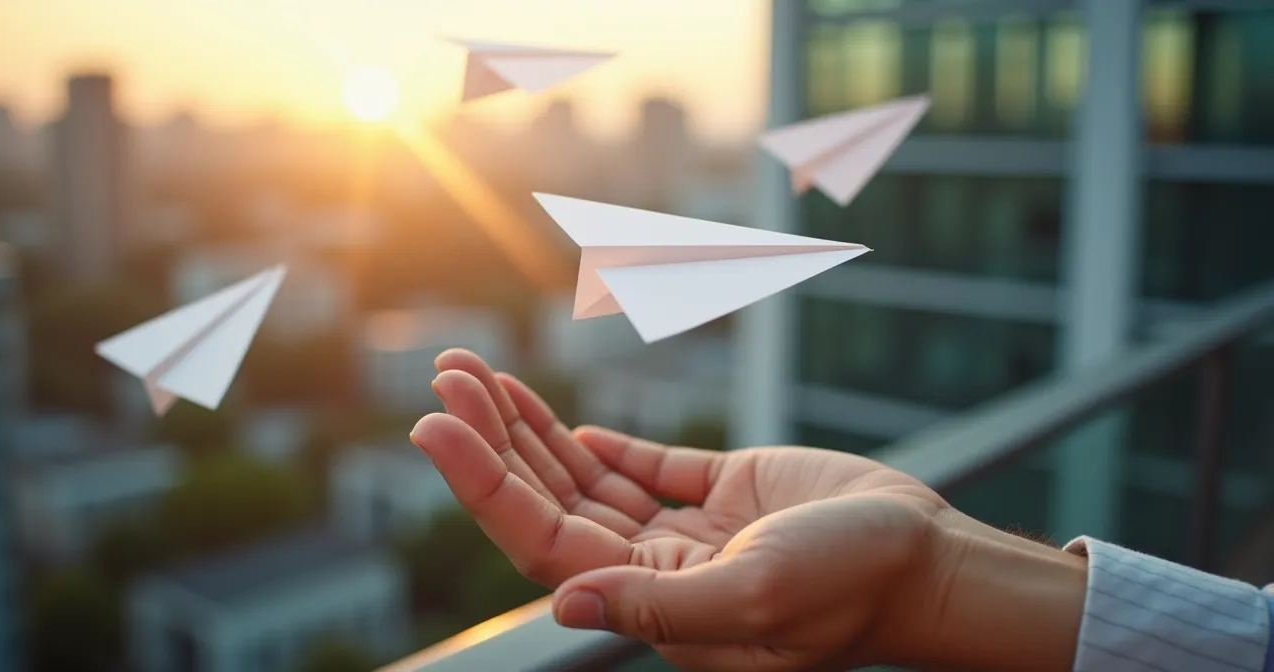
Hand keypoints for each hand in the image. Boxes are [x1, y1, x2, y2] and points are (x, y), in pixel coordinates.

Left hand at [410, 349, 957, 670]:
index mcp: (657, 601)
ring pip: (587, 479)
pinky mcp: (724, 495)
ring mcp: (689, 533)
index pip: (542, 539)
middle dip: (494, 438)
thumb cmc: (857, 584)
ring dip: (533, 431)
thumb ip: (662, 605)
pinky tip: (564, 424)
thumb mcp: (759, 596)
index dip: (483, 483)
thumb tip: (563, 602)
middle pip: (550, 501)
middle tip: (446, 374)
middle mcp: (659, 570)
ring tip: (479, 378)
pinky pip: (646, 470)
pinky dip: (601, 446)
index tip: (435, 423)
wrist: (932, 562)